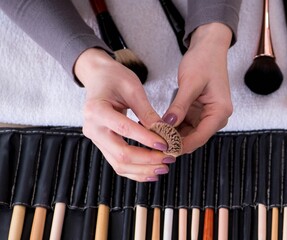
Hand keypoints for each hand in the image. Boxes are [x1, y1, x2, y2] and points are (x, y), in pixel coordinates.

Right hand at [74, 48, 174, 181]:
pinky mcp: (101, 143)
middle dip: (147, 160)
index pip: (125, 129)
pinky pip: (117, 163)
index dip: (147, 139)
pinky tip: (150, 172)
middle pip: (120, 153)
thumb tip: (164, 132)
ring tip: (163, 168)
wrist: (98, 78)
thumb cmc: (114, 78)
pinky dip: (134, 170)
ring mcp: (95, 138)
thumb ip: (146, 112)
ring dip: (142, 169)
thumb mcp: (132, 88)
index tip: (166, 144)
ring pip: (119, 163)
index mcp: (97, 109)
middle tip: (168, 159)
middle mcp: (92, 128)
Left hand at [163, 23, 232, 153]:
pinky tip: (159, 127)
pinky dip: (173, 127)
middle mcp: (215, 117)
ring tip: (154, 135)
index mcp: (220, 112)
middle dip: (175, 142)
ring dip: (172, 136)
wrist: (208, 48)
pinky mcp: (197, 112)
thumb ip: (180, 106)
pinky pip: (184, 125)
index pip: (200, 137)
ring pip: (188, 134)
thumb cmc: (204, 60)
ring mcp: (206, 115)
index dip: (181, 145)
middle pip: (194, 138)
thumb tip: (168, 125)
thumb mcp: (190, 83)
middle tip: (154, 143)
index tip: (163, 148)